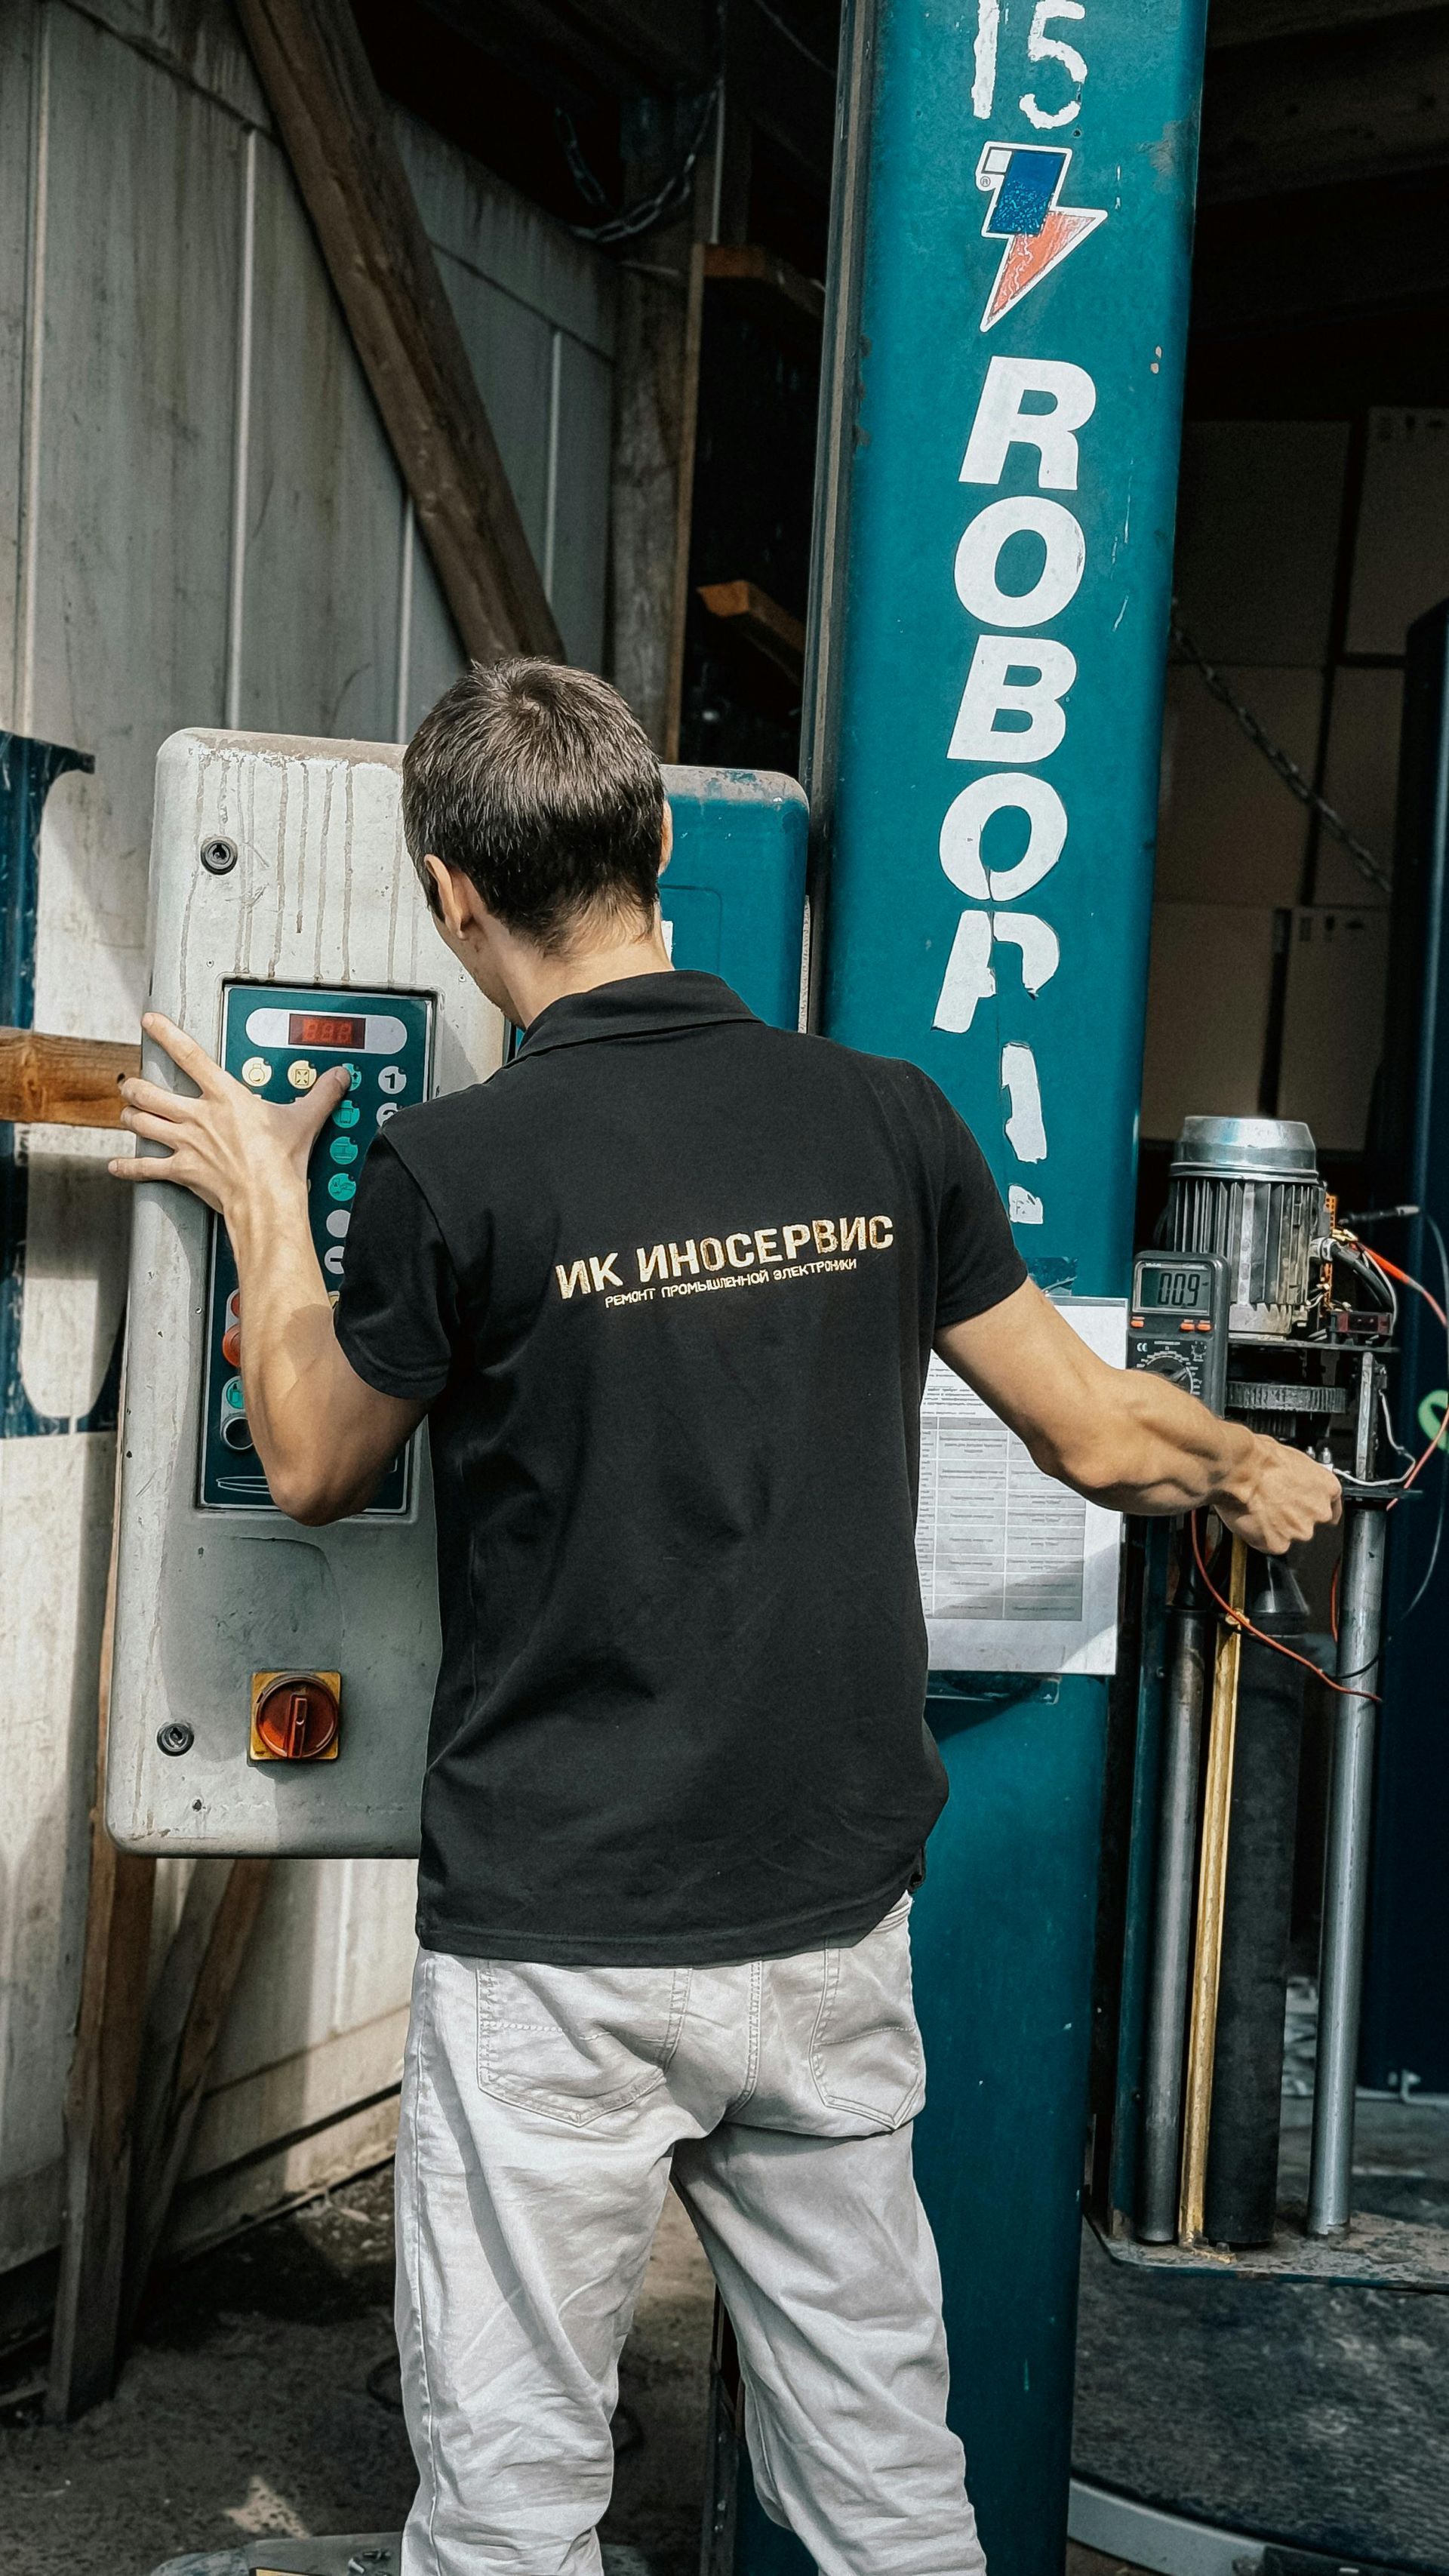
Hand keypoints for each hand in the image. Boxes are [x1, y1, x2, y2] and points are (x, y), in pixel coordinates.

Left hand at [108, 1011, 350, 1221]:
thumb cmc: (280, 1160)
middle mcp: (197, 1116)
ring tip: (128, 1113)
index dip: (166, 1034)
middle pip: (151, 1092)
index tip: (150, 1021)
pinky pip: (147, 1167)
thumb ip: (320, 1094)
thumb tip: (337, 1077)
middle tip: (131, 1082)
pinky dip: (129, 1167)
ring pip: (143, 1122)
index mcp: (225, 1096)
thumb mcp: (304, 1120)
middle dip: (136, 1086)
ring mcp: (185, 1143)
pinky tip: (117, 1165)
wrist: (266, 1197)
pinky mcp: (182, 1170)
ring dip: (132, 1117)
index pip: (189, 1056)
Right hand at [1212, 1433, 1341, 1554]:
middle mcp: (1318, 1511)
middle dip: (1293, 1517)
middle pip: (1309, 1522)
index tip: (1308, 1508)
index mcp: (1327, 1487)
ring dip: (1277, 1527)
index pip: (1332, 1505)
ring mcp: (1299, 1530)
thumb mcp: (1292, 1458)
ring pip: (1289, 1534)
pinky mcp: (1278, 1544)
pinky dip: (1261, 1536)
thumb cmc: (1260, 1457)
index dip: (1315, 1506)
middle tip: (1273, 1503)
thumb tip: (1292, 1479)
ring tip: (1259, 1509)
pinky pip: (1270, 1544)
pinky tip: (1252, 1519)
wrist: (1239, 1468)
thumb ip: (1301, 1477)